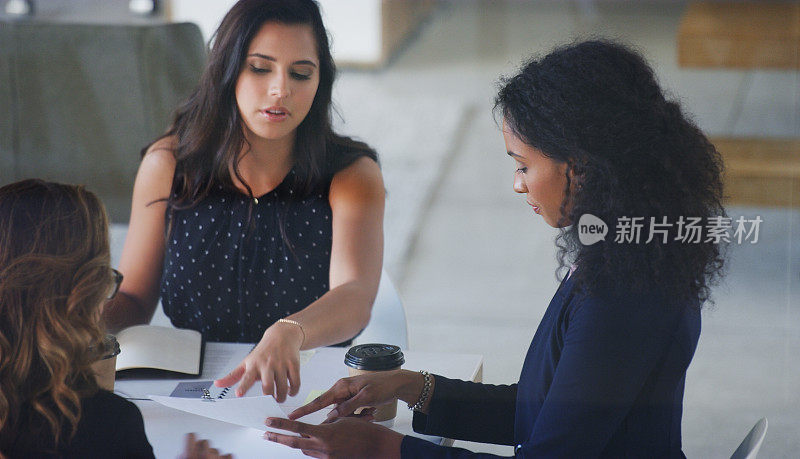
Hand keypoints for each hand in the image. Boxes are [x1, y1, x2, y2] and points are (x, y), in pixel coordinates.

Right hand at [180, 433, 231, 458]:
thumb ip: (183, 457)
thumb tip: (183, 454)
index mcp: (192, 455)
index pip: (191, 436)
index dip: (191, 438)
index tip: (192, 438)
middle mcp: (205, 454)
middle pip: (204, 441)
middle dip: (202, 447)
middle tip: (200, 455)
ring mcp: (217, 458)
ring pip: (216, 449)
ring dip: (213, 454)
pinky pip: (228, 455)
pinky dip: (225, 458)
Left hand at [213, 323, 302, 401]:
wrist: (282, 335)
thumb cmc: (263, 352)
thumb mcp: (246, 362)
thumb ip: (233, 376)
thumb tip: (216, 384)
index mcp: (253, 365)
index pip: (246, 377)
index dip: (242, 387)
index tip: (238, 394)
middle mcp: (267, 364)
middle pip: (268, 387)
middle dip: (270, 398)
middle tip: (271, 402)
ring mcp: (281, 364)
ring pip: (282, 388)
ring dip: (282, 397)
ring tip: (280, 397)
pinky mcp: (293, 364)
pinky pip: (295, 383)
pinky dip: (294, 391)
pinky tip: (290, 391)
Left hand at [265, 416, 401, 458]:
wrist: (377, 447)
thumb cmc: (364, 431)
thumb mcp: (342, 420)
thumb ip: (326, 424)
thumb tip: (315, 428)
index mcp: (325, 434)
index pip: (297, 428)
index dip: (281, 425)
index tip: (269, 422)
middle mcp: (323, 448)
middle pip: (294, 443)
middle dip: (278, 438)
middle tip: (266, 434)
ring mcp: (327, 457)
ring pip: (305, 450)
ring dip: (298, 443)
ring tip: (288, 436)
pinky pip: (316, 455)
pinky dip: (312, 448)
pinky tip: (313, 443)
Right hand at [289, 370, 412, 420]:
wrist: (398, 383)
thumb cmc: (383, 385)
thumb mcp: (365, 397)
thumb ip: (348, 407)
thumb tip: (332, 416)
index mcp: (341, 387)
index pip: (319, 400)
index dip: (305, 410)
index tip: (292, 416)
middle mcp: (342, 390)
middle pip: (333, 410)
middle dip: (344, 418)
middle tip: (362, 416)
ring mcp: (348, 395)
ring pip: (343, 413)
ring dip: (356, 417)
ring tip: (372, 412)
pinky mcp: (355, 400)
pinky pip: (351, 412)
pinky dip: (360, 415)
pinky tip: (372, 412)